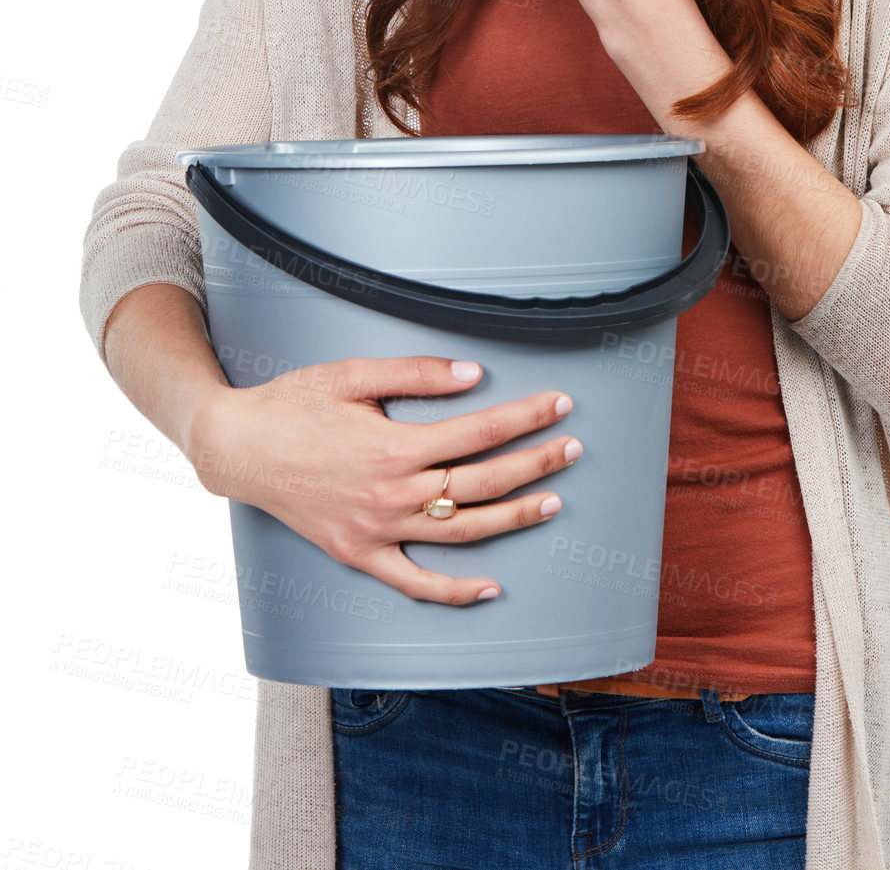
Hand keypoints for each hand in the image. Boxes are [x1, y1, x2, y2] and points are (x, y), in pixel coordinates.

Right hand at [188, 357, 583, 605]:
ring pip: (462, 531)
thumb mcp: (353, 374)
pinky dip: (455, 591)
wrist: (238, 447)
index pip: (480, 432)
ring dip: (514, 517)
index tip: (560, 404)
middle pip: (483, 481)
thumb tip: (476, 376)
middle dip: (536, 463)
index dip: (526, 418)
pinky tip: (492, 586)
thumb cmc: (294, 403)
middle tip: (574, 447)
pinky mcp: (359, 554)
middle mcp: (392, 493)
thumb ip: (418, 375)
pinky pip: (415, 583)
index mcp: (394, 445)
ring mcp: (376, 530)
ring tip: (553, 500)